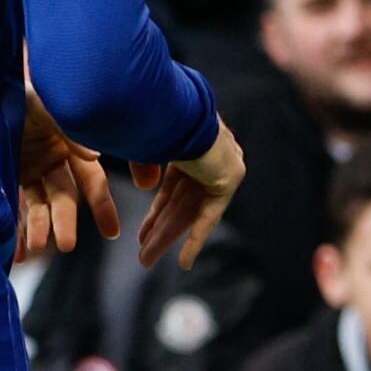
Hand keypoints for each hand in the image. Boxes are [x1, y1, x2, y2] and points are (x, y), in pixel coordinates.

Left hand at [9, 93, 117, 265]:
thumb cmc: (19, 87)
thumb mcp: (47, 104)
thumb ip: (72, 131)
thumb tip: (95, 157)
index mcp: (70, 144)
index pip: (92, 180)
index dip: (102, 204)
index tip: (111, 232)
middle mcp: (52, 159)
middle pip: (64, 197)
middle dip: (65, 221)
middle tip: (67, 245)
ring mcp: (27, 168)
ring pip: (37, 204)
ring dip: (38, 228)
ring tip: (36, 248)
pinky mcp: (4, 173)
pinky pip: (12, 204)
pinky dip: (14, 226)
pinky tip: (16, 248)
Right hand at [127, 120, 247, 270]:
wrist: (173, 108)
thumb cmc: (152, 116)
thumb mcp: (143, 145)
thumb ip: (146, 165)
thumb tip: (147, 187)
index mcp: (189, 143)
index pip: (173, 186)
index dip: (157, 211)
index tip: (143, 232)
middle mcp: (209, 155)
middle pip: (180, 203)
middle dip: (159, 230)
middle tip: (143, 254)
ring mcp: (221, 166)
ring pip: (188, 212)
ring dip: (167, 237)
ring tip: (146, 261)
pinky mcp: (228, 179)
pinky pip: (209, 217)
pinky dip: (195, 239)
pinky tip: (184, 262)